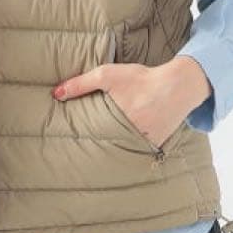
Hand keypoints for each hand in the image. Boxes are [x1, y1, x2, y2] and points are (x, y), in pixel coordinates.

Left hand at [52, 55, 210, 148]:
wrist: (177, 85)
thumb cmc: (140, 78)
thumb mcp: (107, 75)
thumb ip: (80, 84)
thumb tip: (55, 94)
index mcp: (116, 121)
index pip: (92, 138)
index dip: (83, 143)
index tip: (72, 148)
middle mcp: (130, 135)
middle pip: (107, 147)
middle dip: (97, 150)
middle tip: (83, 157)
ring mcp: (144, 143)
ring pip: (122, 152)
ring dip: (114, 152)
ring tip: (101, 157)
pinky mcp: (156, 146)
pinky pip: (139, 152)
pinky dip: (132, 151)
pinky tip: (124, 153)